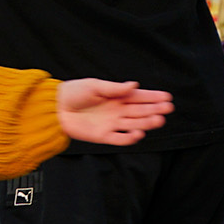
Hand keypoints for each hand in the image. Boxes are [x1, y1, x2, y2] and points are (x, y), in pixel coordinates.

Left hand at [56, 79, 172, 145]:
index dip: (153, 97)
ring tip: (158, 120)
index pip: (139, 97)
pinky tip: (138, 132)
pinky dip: (130, 137)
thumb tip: (134, 85)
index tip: (167, 97)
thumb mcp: (94, 86)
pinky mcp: (103, 136)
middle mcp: (117, 111)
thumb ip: (114, 88)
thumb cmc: (74, 92)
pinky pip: (119, 138)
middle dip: (154, 109)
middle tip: (168, 108)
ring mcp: (111, 124)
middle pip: (140, 111)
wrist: (55, 108)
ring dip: (146, 123)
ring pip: (133, 124)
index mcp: (116, 97)